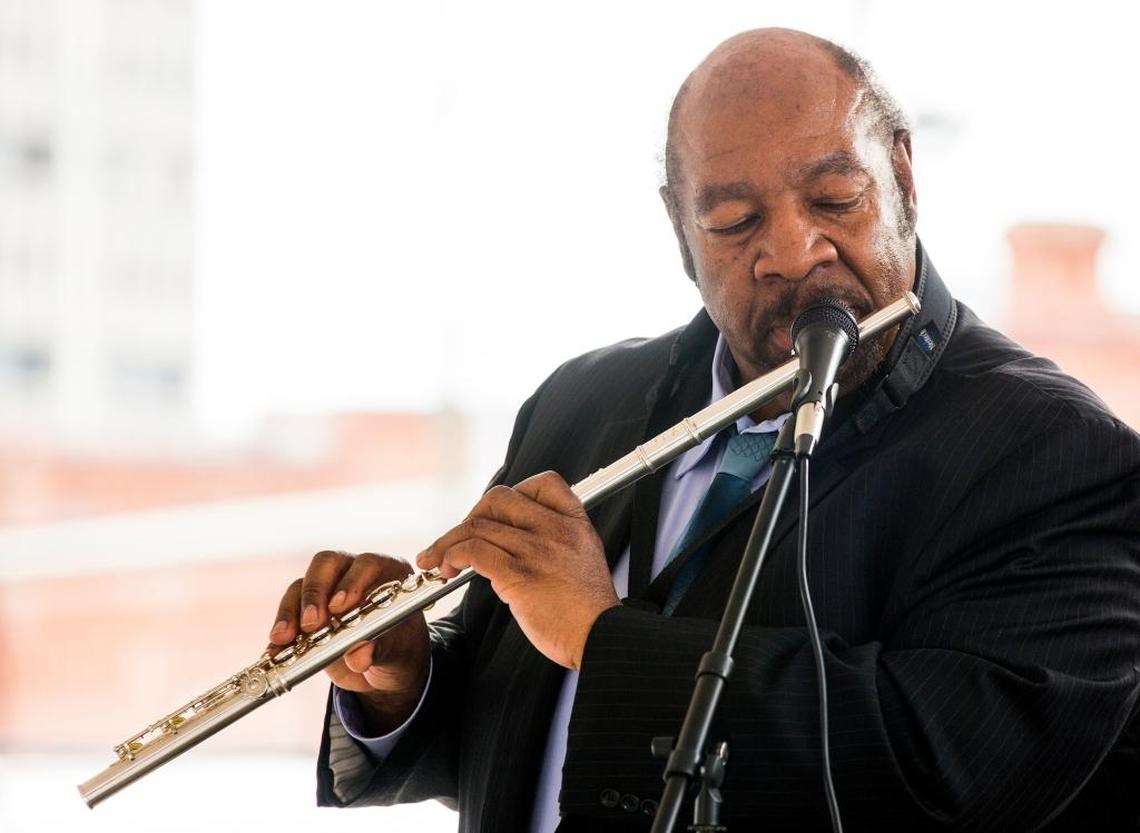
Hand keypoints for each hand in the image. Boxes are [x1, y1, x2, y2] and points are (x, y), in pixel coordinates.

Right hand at [267, 551, 429, 733]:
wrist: (384, 671)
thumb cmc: (400, 650)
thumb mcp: (398, 652)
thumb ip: (381, 650)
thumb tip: (360, 655)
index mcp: (387, 572)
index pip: (367, 564)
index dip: (352, 581)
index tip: (340, 606)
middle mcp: (354, 573)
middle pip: (327, 565)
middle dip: (315, 593)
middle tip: (312, 623)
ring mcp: (327, 589)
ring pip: (301, 586)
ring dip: (289, 613)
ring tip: (284, 639)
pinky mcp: (306, 610)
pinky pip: (287, 614)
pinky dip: (280, 632)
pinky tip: (275, 651)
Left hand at [416, 471, 619, 670]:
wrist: (602, 638)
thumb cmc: (587, 611)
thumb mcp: (582, 560)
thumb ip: (554, 543)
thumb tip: (509, 542)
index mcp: (574, 524)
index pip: (543, 482)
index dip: (513, 494)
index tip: (495, 517)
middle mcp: (556, 530)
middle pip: (499, 499)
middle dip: (470, 516)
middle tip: (458, 539)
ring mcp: (538, 550)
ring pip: (478, 525)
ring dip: (448, 542)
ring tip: (438, 560)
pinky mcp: (519, 574)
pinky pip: (474, 551)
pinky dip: (452, 555)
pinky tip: (449, 569)